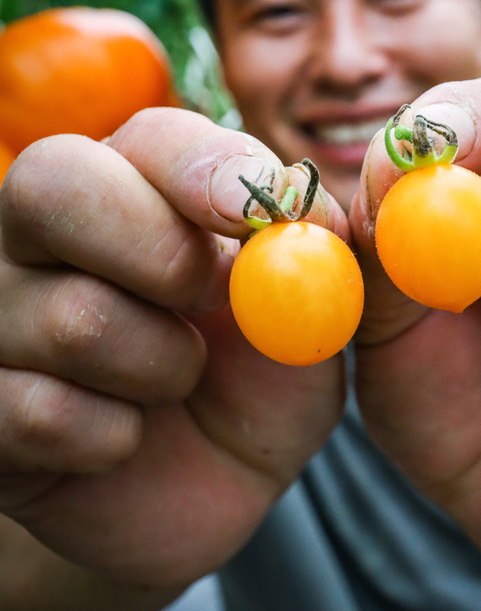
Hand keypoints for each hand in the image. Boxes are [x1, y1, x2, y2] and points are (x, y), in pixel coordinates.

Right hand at [0, 108, 347, 586]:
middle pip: (54, 186)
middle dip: (163, 256)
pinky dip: (115, 438)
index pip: (150, 138)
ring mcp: (0, 313)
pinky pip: (39, 415)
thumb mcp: (317, 306)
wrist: (225, 473)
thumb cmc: (267, 370)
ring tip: (179, 380)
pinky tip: (129, 437)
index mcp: (139, 185)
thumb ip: (318, 243)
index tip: (255, 217)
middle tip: (215, 300)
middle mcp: (46, 231)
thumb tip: (300, 197)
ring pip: (69, 317)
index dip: (205, 169)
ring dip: (163, 368)